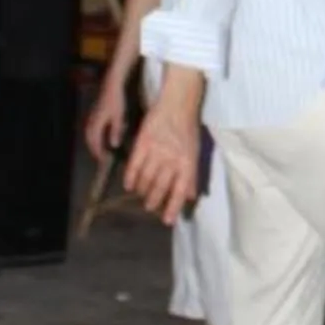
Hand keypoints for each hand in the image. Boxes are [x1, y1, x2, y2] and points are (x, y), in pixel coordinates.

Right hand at [83, 69, 127, 163]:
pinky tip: (101, 138)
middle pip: (90, 141)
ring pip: (89, 136)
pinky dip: (95, 137)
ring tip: (102, 151)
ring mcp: (89, 118)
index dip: (99, 153)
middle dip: (95, 150)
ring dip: (94, 144)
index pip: (94, 144)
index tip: (104, 161)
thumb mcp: (118, 117)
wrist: (110, 85)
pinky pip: (91, 130)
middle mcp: (89, 122)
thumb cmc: (115, 100)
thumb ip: (115, 132)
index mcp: (95, 124)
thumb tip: (113, 145)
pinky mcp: (92, 115)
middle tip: (102, 159)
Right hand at [122, 69, 204, 222]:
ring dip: (143, 191)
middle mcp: (171, 160)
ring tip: (141, 195)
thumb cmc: (188, 128)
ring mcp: (156, 152)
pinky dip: (130, 177)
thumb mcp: (195, 152)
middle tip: (150, 206)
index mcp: (187, 163)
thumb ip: (193, 176)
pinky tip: (129, 185)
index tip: (166, 221)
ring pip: (146, 179)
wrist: (177, 104)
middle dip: (154, 201)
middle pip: (159, 188)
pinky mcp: (142, 143)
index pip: (179, 191)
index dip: (173, 208)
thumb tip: (192, 197)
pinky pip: (134, 165)